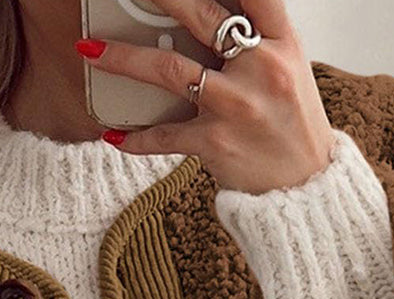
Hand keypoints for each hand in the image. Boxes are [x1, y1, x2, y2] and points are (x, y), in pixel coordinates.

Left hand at [74, 0, 336, 192]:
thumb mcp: (289, 68)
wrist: (304, 187)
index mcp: (283, 43)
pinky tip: (113, 135)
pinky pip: (165, 136)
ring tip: (90, 50)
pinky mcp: (215, 143)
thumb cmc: (291, 123)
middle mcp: (262, 68)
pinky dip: (136, 137)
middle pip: (203, 15)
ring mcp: (236, 106)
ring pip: (170, 70)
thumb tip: (207, 14)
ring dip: (123, 59)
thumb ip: (257, 38)